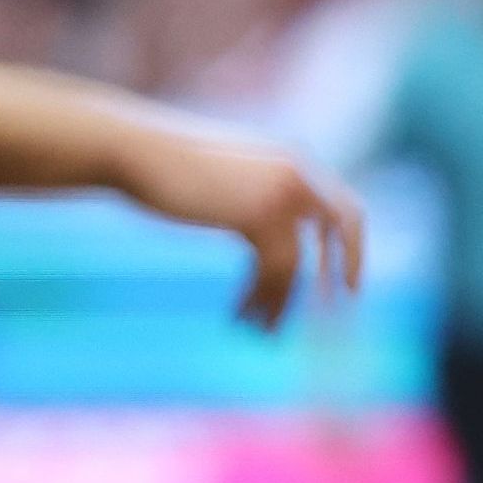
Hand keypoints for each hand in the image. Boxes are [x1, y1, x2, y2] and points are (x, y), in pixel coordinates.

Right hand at [119, 129, 366, 327]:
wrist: (134, 151)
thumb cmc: (166, 165)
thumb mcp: (223, 177)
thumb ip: (254, 196)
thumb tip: (267, 234)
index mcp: (292, 159)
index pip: (342, 204)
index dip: (348, 244)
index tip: (343, 282)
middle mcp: (297, 171)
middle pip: (344, 225)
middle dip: (344, 267)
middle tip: (336, 308)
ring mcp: (281, 192)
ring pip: (298, 263)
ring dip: (279, 302)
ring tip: (261, 331)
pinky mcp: (259, 214)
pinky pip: (275, 271)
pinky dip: (261, 299)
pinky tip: (241, 316)